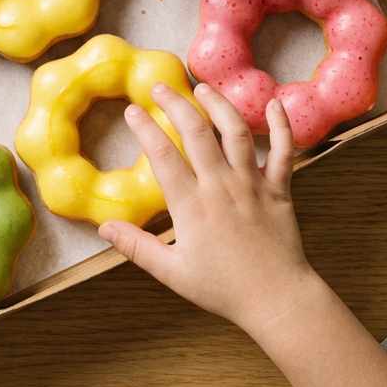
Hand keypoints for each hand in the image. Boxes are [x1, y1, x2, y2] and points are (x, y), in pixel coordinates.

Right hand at [99, 83, 321, 339]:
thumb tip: (103, 228)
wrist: (276, 299)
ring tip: (203, 87)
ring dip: (218, 104)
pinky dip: (281, 125)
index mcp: (192, 205)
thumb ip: (136, 247)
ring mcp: (252, 183)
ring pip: (235, 131)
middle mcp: (221, 186)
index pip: (162, 155)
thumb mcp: (171, 272)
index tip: (132, 110)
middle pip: (196, 132)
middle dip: (176, 104)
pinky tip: (275, 103)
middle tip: (160, 87)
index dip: (145, 128)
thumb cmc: (222, 288)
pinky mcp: (279, 188)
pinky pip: (282, 150)